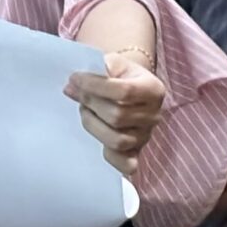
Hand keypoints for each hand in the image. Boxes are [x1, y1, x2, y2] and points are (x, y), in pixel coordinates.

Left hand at [66, 53, 167, 176]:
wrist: (131, 86)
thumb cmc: (120, 74)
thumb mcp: (114, 63)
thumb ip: (97, 69)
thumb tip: (73, 85)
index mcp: (153, 89)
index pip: (124, 91)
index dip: (94, 86)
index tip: (74, 78)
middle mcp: (154, 115)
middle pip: (118, 116)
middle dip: (90, 103)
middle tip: (76, 93)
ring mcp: (146, 136)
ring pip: (118, 140)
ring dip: (93, 125)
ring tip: (85, 111)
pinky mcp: (137, 152)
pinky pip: (126, 164)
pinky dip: (111, 157)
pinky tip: (98, 141)